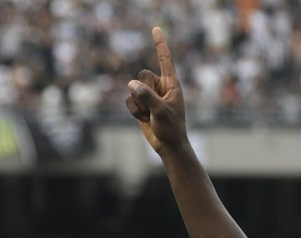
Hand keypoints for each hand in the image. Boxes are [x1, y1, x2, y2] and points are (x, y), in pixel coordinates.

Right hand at [125, 27, 187, 153]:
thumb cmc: (171, 128)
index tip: (155, 28)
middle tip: (155, 107)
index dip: (159, 44)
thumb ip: (147, 96)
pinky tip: (144, 119)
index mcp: (172, 84)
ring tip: (151, 116)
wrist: (168, 146)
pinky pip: (128, 100)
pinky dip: (134, 111)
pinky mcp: (141, 104)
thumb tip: (131, 84)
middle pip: (142, 76)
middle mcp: (160, 87)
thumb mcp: (161, 111)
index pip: (165, 60)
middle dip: (144, 91)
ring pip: (132, 89)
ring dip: (139, 105)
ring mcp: (150, 95)